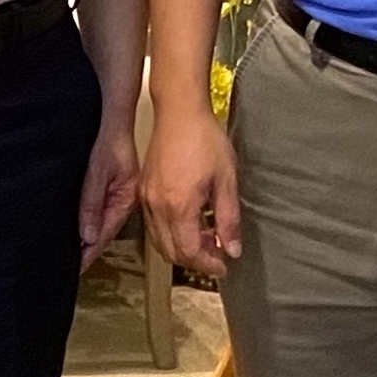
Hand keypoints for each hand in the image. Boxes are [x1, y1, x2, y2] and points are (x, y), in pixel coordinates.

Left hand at [78, 121, 140, 272]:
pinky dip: (86, 219)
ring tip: (68, 252)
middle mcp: (123, 199)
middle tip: (66, 266)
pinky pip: (97, 208)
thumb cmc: (108, 136)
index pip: (105, 235)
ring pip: (99, 221)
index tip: (74, 268)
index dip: (89, 253)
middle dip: (86, 249)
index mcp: (126, 199)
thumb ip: (91, 202)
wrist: (112, 113)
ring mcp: (117, 192)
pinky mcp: (108, 185)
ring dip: (85, 235)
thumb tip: (88, 236)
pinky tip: (75, 225)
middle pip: (103, 232)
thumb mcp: (97, 170)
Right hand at [141, 99, 243, 280]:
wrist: (179, 111)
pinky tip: (188, 223)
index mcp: (179, 206)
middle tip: (217, 254)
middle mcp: (157, 206)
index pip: (189, 252)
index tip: (224, 265)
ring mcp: (146, 198)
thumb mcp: (226, 179)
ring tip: (205, 239)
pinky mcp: (143, 190)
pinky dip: (169, 234)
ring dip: (181, 248)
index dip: (208, 265)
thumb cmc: (204, 139)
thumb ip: (228, 219)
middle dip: (195, 260)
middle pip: (171, 252)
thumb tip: (232, 249)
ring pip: (159, 241)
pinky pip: (152, 225)